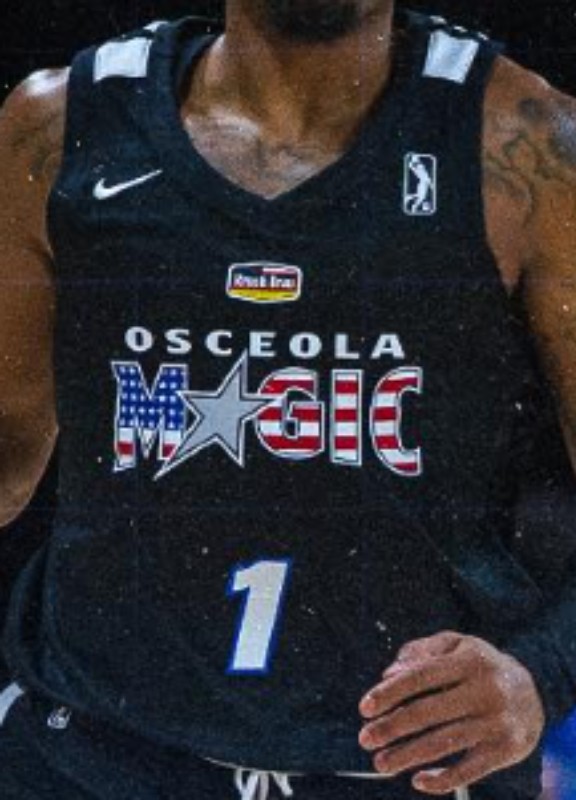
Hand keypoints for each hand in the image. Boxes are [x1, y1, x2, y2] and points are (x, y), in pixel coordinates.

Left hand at [358, 631, 544, 794]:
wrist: (534, 691)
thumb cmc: (479, 666)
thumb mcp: (454, 646)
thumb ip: (420, 653)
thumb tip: (388, 675)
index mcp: (468, 660)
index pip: (421, 676)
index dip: (390, 692)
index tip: (364, 708)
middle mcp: (485, 689)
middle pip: (428, 712)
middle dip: (391, 727)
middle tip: (365, 738)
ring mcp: (496, 721)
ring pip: (444, 743)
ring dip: (407, 756)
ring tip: (380, 762)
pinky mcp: (506, 749)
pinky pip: (470, 770)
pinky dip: (442, 779)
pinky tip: (418, 781)